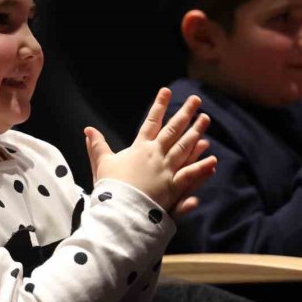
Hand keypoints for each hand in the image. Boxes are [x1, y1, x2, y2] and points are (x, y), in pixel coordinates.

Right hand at [84, 88, 216, 214]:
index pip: (151, 122)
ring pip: (185, 147)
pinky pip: (190, 174)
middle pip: (173, 130)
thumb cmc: (108, 187)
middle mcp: (155, 155)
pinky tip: (213, 159)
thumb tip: (88, 129)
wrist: (117, 211)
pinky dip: (201, 167)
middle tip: (196, 100)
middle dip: (184, 113)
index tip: (166, 91)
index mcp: (139, 148)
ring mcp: (166, 170)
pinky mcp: (173, 187)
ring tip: (206, 119)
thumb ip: (97, 146)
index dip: (158, 106)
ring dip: (196, 132)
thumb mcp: (101, 164)